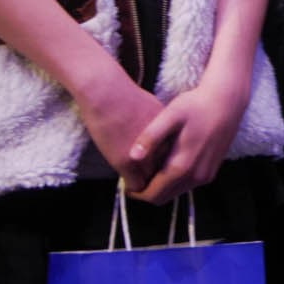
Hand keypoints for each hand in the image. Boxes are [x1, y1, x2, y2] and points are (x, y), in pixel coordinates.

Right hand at [76, 70, 165, 191]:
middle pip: (166, 173)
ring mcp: (145, 156)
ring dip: (147, 186)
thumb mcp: (155, 111)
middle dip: (161, 180)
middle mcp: (162, 146)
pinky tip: (129, 189)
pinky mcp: (127, 162)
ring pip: (151, 181)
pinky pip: (135, 185)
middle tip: (154, 186)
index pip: (176, 159)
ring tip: (142, 190)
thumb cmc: (128, 98)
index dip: (169, 167)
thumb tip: (163, 138)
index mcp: (171, 134)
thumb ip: (162, 129)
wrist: (107, 93)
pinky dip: (133, 189)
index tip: (164, 172)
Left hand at [127, 66, 249, 203]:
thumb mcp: (170, 115)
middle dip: (146, 191)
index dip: (135, 192)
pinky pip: (187, 184)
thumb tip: (132, 157)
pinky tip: (168, 161)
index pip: (152, 194)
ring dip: (160, 185)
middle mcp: (195, 177)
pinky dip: (174, 180)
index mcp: (182, 167)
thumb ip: (151, 137)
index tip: (125, 180)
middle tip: (136, 174)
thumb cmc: (196, 105)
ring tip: (151, 166)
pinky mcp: (211, 172)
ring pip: (175, 192)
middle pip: (163, 197)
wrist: (227, 101)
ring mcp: (205, 176)